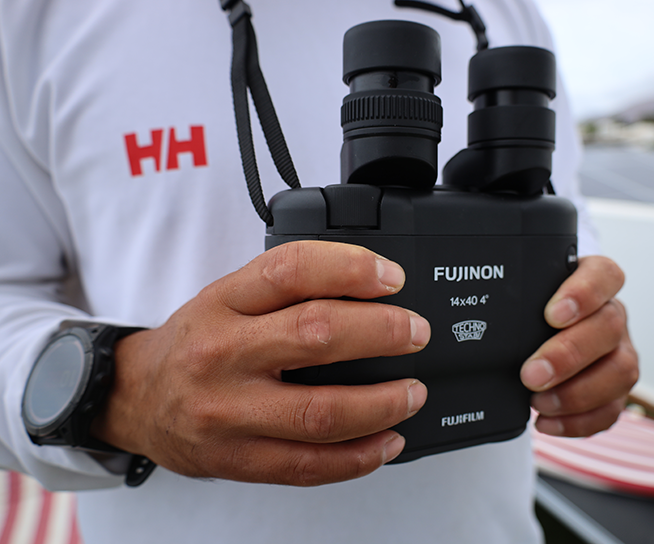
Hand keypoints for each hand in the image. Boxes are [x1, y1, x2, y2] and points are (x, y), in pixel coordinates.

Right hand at [91, 241, 429, 485]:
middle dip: (382, 333)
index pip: (291, 271)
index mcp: (223, 303)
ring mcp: (229, 413)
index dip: (350, 269)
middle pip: (316, 336)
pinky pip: (308, 465)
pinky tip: (387, 441)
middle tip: (416, 333)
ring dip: (381, 404)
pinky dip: (358, 457)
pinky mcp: (238, 459)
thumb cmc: (194, 343)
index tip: (391, 278)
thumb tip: (367, 286)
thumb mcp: (225, 297)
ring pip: (320, 412)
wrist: (135, 399)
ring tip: (412, 392)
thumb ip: (285, 288)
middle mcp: (223, 354)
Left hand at [520, 256, 637, 436]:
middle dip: (569, 355)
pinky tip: (546, 420)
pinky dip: (578, 421)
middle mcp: (611, 315)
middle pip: (609, 327)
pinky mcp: (617, 388)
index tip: (552, 314)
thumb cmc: (533, 310)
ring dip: (576, 393)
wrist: (542, 334)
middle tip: (532, 373)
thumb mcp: (528, 294)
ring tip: (538, 401)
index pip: (603, 275)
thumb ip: (517, 297)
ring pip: (621, 370)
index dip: (584, 294)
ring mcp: (620, 352)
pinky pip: (611, 408)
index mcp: (594, 282)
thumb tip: (476, 316)